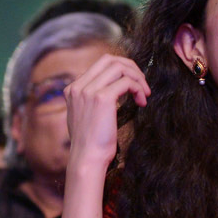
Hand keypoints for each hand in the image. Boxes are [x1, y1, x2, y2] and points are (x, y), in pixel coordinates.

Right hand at [64, 55, 149, 173]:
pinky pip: (126, 82)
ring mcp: (89, 91)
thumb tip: (111, 90)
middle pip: (109, 59)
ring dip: (137, 78)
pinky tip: (142, 102)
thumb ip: (90, 100)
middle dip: (130, 67)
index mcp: (73, 89)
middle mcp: (78, 87)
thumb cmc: (90, 143)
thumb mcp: (84, 116)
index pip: (100, 65)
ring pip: (119, 67)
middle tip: (142, 83)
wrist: (87, 158)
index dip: (120, 69)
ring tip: (144, 94)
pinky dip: (138, 89)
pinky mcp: (102, 98)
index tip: (132, 84)